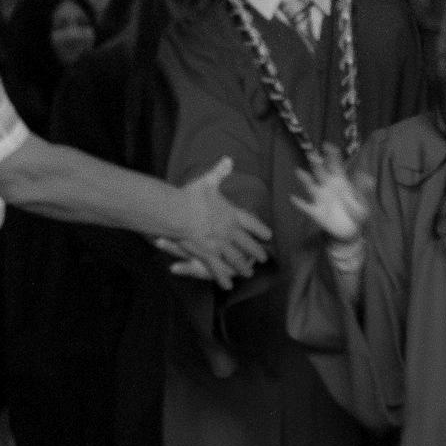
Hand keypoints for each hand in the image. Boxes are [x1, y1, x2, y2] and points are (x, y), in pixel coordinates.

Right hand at [170, 156, 272, 287]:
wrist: (176, 213)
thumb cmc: (190, 196)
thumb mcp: (207, 182)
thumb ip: (218, 172)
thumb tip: (228, 159)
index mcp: (231, 214)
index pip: (251, 223)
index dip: (261, 230)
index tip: (269, 236)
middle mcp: (229, 232)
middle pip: (247, 244)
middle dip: (256, 252)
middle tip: (263, 258)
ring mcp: (219, 245)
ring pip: (236, 259)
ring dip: (243, 267)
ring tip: (249, 273)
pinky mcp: (207, 256)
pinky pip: (217, 270)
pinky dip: (222, 278)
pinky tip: (228, 286)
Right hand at [289, 144, 372, 244]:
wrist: (351, 231)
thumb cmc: (357, 213)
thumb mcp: (363, 202)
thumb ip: (364, 191)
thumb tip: (369, 177)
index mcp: (340, 182)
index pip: (335, 165)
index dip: (331, 155)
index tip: (327, 145)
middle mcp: (327, 187)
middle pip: (320, 172)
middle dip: (316, 163)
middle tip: (313, 155)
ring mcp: (320, 198)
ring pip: (310, 186)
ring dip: (305, 179)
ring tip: (300, 172)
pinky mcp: (315, 212)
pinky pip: (306, 207)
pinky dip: (300, 203)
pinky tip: (294, 198)